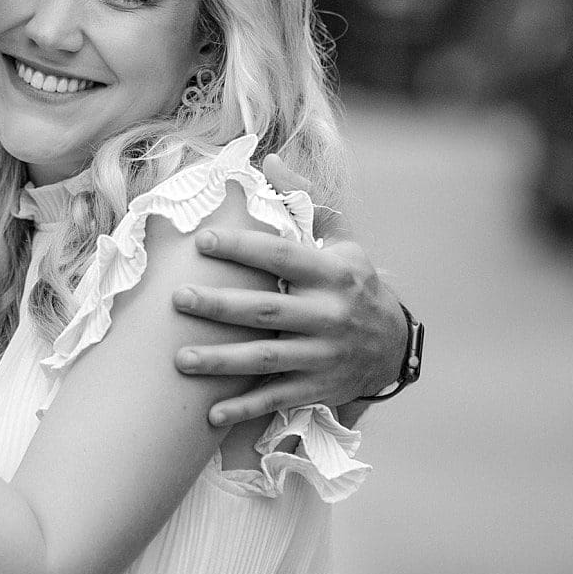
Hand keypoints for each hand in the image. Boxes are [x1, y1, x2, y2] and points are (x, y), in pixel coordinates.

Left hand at [172, 156, 409, 424]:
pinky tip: (210, 413)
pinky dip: (245, 408)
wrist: (393, 345)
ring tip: (180, 359)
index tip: (202, 241)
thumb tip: (268, 160)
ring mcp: (324, 356)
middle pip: (267, 311)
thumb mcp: (340, 239)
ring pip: (267, 359)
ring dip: (222, 362)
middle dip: (220, 306)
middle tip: (178, 299)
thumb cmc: (353, 282)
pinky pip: (277, 398)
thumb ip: (305, 201)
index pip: (282, 257)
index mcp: (333, 273)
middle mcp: (330, 315)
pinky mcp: (319, 388)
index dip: (242, 248)